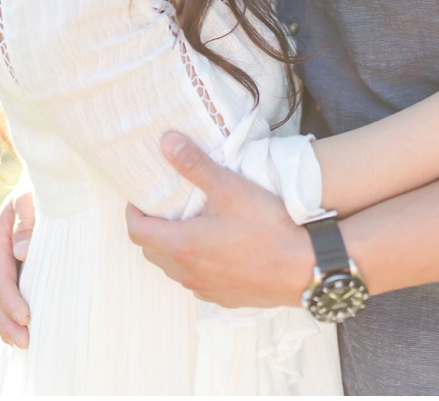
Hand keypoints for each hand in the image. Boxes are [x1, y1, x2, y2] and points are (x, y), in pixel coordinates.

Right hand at [0, 185, 35, 347]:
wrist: (48, 180)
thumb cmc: (42, 187)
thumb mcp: (31, 196)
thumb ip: (27, 220)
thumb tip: (23, 251)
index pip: (2, 276)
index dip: (12, 300)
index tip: (26, 317)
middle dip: (8, 321)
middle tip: (26, 342)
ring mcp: (6, 261)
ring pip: (0, 299)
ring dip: (9, 323)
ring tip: (24, 344)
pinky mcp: (18, 266)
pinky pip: (12, 294)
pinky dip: (14, 314)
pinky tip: (25, 331)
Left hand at [126, 133, 313, 307]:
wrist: (305, 269)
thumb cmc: (268, 227)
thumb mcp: (230, 188)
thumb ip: (195, 165)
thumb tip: (166, 143)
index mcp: (182, 246)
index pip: (138, 231)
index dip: (134, 212)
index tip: (139, 196)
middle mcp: (188, 273)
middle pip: (152, 251)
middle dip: (151, 227)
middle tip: (162, 205)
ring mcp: (206, 288)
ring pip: (174, 267)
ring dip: (172, 246)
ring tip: (188, 221)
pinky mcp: (224, 297)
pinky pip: (196, 279)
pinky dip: (194, 262)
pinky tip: (214, 246)